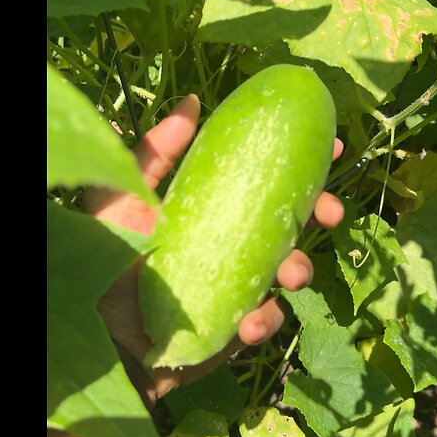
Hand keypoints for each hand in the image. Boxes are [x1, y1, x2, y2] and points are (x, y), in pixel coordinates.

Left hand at [84, 93, 345, 405]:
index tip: (334, 146)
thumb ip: (155, 151)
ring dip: (300, 268)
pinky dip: (266, 320)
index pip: (268, 177)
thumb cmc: (108, 259)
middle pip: (294, 221)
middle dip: (321, 212)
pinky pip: (266, 321)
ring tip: (291, 273)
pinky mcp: (236, 327)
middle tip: (330, 211)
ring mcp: (240, 285)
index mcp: (216, 206)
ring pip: (292, 271)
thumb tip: (192, 101)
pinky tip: (249, 322)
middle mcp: (235, 242)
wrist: (102, 335)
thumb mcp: (123, 196)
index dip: (306, 162)